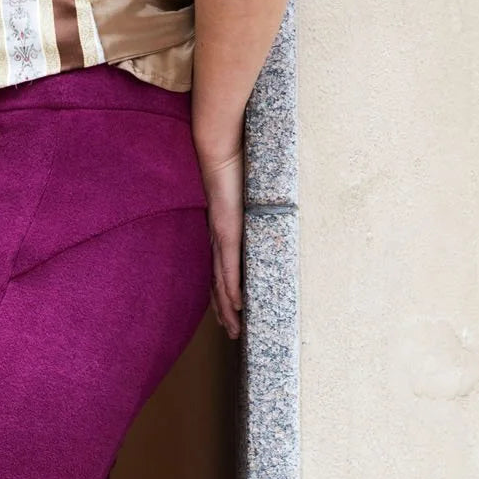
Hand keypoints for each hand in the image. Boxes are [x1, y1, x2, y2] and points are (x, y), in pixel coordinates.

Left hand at [197, 144, 243, 339]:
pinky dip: (232, 289)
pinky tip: (238, 306)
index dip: (222, 295)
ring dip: (228, 310)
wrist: (219, 146)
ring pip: (221, 283)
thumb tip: (262, 205)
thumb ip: (249, 202)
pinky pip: (229, 267)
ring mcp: (221, 237)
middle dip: (224, 312)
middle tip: (233, 333)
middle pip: (217, 284)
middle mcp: (216, 239)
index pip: (219, 271)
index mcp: (219, 231)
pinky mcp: (227, 231)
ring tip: (235, 331)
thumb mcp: (243, 189)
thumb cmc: (232, 161)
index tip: (229, 313)